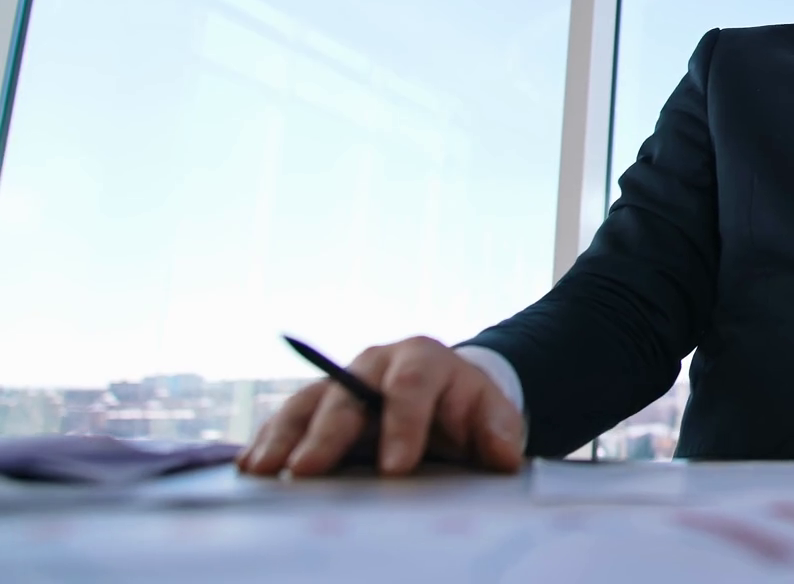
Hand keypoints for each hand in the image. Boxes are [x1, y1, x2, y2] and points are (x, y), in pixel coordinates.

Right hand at [237, 336, 523, 476]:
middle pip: (347, 394)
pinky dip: (268, 441)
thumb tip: (504, 457)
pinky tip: (251, 467)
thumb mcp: (492, 414)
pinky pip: (287, 420)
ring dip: (283, 437)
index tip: (397, 469)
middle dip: (327, 434)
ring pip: (307, 403)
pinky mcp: (317, 404)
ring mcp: (340, 381)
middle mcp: (374, 364)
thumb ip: (499, 432)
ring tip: (262, 470)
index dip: (403, 425)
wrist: (443, 393)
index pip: (411, 386)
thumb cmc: (465, 408)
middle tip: (308, 470)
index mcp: (423, 360)